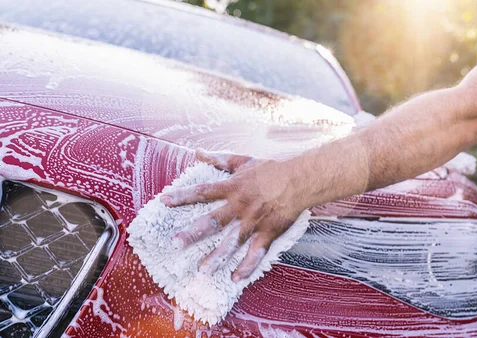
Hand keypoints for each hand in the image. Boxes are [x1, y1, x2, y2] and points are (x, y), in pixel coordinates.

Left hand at [160, 151, 304, 281]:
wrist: (300, 179)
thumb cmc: (271, 168)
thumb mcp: (243, 161)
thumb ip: (219, 159)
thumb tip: (197, 152)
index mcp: (232, 187)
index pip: (203, 192)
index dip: (183, 196)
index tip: (164, 202)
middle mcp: (240, 206)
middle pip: (213, 221)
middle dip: (193, 233)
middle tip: (175, 244)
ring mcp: (254, 221)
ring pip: (232, 241)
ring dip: (217, 256)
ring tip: (203, 270)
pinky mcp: (268, 232)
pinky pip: (256, 252)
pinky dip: (247, 266)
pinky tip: (236, 279)